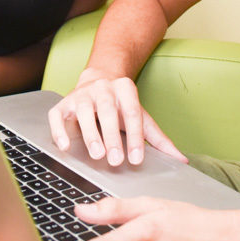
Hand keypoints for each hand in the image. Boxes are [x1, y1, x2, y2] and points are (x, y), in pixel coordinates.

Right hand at [48, 69, 184, 166]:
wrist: (98, 80)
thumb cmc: (122, 106)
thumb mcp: (142, 118)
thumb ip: (158, 139)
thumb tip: (181, 160)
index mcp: (125, 90)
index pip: (132, 114)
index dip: (135, 137)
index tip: (137, 159)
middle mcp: (102, 88)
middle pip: (107, 111)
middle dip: (112, 136)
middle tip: (115, 160)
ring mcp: (81, 94)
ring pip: (83, 111)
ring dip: (90, 134)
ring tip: (96, 155)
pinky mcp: (64, 103)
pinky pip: (58, 115)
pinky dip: (59, 130)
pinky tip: (65, 146)